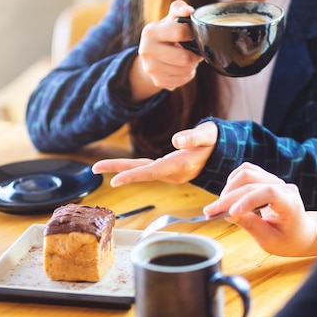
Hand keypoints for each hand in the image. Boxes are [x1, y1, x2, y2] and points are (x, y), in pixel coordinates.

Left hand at [92, 121, 217, 185]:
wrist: (223, 153)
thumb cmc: (215, 141)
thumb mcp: (207, 135)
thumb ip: (193, 137)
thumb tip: (176, 140)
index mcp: (180, 165)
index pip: (152, 172)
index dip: (133, 176)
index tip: (115, 181)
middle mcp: (172, 173)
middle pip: (141, 172)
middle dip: (118, 170)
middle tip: (94, 168)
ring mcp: (169, 173)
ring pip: (142, 171)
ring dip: (121, 169)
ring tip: (98, 166)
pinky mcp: (167, 170)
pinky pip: (145, 170)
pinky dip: (131, 169)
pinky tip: (118, 168)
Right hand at [129, 0, 203, 99]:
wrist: (150, 55)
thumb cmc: (166, 33)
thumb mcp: (170, 18)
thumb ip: (180, 10)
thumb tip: (188, 11)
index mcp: (150, 32)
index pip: (179, 32)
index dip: (192, 33)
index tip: (194, 34)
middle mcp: (147, 51)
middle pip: (184, 58)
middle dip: (195, 54)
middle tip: (195, 50)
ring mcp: (151, 68)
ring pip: (185, 70)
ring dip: (192, 65)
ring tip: (188, 57)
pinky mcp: (158, 81)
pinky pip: (183, 80)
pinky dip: (187, 74)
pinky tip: (183, 67)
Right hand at [203, 162, 316, 256]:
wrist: (301, 233)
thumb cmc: (288, 240)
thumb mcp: (269, 241)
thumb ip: (251, 225)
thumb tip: (228, 213)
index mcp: (291, 204)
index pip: (269, 193)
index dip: (248, 200)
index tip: (230, 214)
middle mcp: (285, 188)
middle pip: (252, 182)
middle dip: (228, 197)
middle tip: (210, 212)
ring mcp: (276, 181)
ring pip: (247, 173)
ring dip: (229, 187)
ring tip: (219, 205)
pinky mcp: (267, 179)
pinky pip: (247, 171)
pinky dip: (233, 181)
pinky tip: (227, 194)